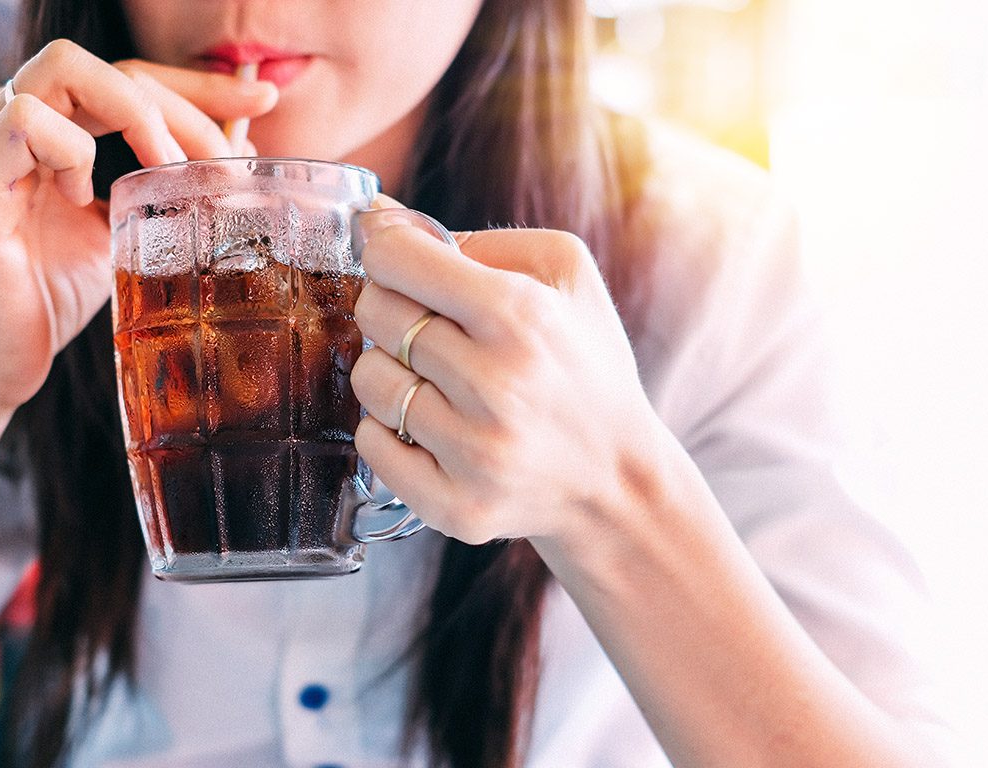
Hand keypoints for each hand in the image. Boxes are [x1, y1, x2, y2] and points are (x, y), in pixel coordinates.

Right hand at [0, 40, 277, 415]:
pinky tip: (82, 198)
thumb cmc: (50, 298)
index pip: (127, 76)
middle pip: (107, 65)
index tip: (260, 101)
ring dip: (136, 114)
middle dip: (185, 102)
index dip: (197, 85)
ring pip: (64, 70)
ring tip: (165, 172)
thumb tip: (236, 153)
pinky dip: (70, 150)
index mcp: (47, 128)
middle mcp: (8, 122)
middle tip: (226, 159)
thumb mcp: (126, 232)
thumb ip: (163, 186)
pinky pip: (23, 121)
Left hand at [351, 210, 656, 545]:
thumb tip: (378, 221)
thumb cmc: (584, 364)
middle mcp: (497, 385)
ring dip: (390, 372)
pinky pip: (370, 445)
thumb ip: (475, 239)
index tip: (400, 263)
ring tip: (435, 381)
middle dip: (390, 309)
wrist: (618, 478)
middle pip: (376, 314)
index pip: (396, 259)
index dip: (387, 252)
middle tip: (427, 327)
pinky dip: (387, 431)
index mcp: (522, 315)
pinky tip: (431, 427)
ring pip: (369, 379)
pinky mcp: (456, 506)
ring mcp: (475, 452)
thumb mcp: (564, 273)